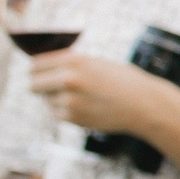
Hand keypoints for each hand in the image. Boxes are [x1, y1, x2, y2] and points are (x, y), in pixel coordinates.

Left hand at [27, 52, 176, 135]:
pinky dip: (66, 112)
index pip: (36, 65)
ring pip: (47, 101)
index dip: (38, 69)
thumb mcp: (97, 63)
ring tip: (83, 98)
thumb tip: (41, 69)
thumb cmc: (124, 81)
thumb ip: (70, 65)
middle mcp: (68, 79)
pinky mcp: (73, 118)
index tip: (43, 73)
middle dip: (41, 86)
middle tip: (54, 88)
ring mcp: (69, 100)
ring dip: (58, 100)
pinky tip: (86, 108)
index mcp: (74, 61)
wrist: (145, 104)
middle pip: (33, 84)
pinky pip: (57, 114)